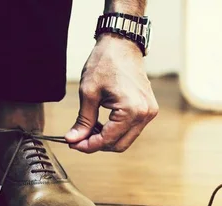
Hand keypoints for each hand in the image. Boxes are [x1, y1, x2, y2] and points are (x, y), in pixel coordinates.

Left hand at [65, 35, 157, 152]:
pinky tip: (100, 124)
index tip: (72, 144)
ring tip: (87, 130)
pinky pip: (131, 129)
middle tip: (77, 139)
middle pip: (119, 145)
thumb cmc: (105, 63)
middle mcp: (145, 114)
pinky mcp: (148, 109)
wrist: (122, 44)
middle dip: (97, 145)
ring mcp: (149, 112)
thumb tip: (73, 140)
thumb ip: (82, 120)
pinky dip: (115, 131)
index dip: (88, 145)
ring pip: (125, 139)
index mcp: (131, 110)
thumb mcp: (88, 93)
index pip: (107, 140)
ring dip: (106, 139)